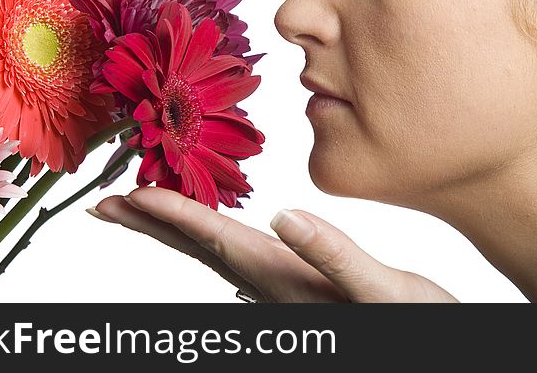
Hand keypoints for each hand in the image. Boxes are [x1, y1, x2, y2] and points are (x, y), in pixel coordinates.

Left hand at [91, 187, 458, 302]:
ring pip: (215, 255)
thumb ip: (335, 256)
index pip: (218, 241)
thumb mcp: (382, 290)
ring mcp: (283, 293)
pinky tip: (212, 241)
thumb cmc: (414, 321)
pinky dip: (213, 240)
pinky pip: (240, 260)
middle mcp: (276, 288)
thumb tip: (286, 218)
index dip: (173, 215)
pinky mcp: (298, 291)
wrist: (431, 341)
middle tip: (104, 206)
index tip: (130, 196)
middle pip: (200, 251)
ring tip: (143, 211)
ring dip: (175, 230)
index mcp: (288, 280)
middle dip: (152, 226)